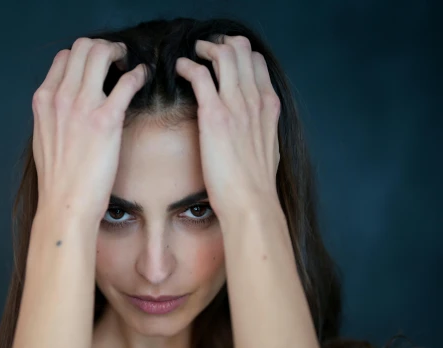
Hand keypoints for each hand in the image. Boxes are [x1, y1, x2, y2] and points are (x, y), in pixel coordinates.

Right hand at [32, 38, 148, 225]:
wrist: (65, 204)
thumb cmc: (58, 180)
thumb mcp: (43, 138)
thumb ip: (53, 115)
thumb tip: (68, 105)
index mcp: (43, 100)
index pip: (64, 57)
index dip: (83, 56)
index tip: (97, 66)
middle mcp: (60, 97)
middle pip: (82, 47)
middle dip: (103, 47)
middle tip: (117, 59)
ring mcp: (82, 106)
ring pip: (101, 53)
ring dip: (119, 53)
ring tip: (129, 65)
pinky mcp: (106, 119)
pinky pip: (127, 81)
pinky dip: (138, 73)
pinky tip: (142, 78)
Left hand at [175, 35, 281, 221]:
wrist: (252, 202)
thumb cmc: (254, 185)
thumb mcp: (266, 149)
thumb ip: (259, 130)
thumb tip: (249, 130)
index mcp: (269, 106)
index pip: (257, 63)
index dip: (240, 54)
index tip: (224, 57)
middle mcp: (255, 100)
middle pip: (242, 51)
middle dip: (221, 44)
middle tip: (205, 49)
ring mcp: (236, 105)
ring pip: (224, 56)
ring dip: (205, 49)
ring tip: (192, 53)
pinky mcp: (215, 115)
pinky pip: (200, 75)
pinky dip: (188, 65)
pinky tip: (180, 68)